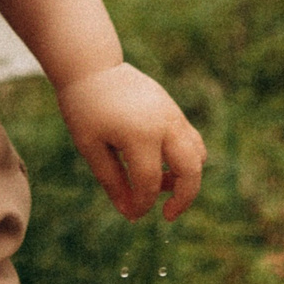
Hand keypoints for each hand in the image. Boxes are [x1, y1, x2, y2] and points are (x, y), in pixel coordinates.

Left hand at [54, 62, 206, 220]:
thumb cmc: (85, 108)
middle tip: (168, 215)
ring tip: (158, 185)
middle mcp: (165, 125)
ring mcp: (174, 116)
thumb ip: (112, 181)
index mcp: (140, 135)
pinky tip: (159, 166)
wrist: (93, 67)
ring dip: (185, 178)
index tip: (132, 215)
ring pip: (198, 155)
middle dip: (184, 199)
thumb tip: (130, 213)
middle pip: (191, 171)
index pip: (149, 183)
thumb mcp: (91, 147)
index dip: (142, 205)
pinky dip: (184, 160)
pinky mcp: (175, 111)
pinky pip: (191, 141)